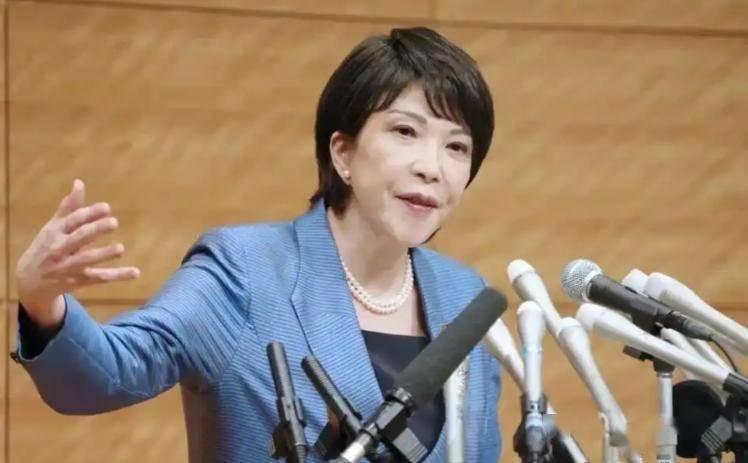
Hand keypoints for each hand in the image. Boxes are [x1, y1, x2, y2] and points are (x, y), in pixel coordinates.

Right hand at [15, 179, 139, 328]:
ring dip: (104, 254)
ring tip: (121, 248)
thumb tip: (79, 182)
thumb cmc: (46, 247)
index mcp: (55, 232)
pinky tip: (136, 272)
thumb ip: (69, 207)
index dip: (89, 213)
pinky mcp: (78, 281)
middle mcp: (59, 249)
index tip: (106, 207)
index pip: (72, 221)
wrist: (29, 282)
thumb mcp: (54, 227)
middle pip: (78, 238)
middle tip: (114, 222)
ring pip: (87, 260)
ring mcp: (67, 267)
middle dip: (95, 230)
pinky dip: (117, 275)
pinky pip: (99, 278)